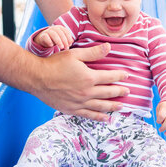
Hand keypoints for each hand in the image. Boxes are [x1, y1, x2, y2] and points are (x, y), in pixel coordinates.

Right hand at [0, 37, 129, 121]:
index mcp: (89, 77)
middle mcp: (86, 92)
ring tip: (122, 106)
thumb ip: (93, 52)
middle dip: (120, 92)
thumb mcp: (75, 54)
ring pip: (101, 106)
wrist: (37, 78)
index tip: (127, 75)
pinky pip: (88, 115)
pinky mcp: (71, 109)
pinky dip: (98, 117)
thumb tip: (109, 47)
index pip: (110, 77)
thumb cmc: (54, 64)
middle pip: (108, 93)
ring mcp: (79, 103)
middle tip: (128, 92)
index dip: (120, 76)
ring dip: (113, 106)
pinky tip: (106, 119)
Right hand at [34, 25, 73, 49]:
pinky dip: (49, 41)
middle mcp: (54, 28)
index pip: (66, 32)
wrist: (43, 39)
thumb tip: (71, 42)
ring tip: (61, 47)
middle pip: (61, 33)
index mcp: (60, 28)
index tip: (70, 44)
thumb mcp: (61, 39)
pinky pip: (46, 37)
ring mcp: (48, 31)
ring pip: (54, 34)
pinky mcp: (43, 35)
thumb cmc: (55, 39)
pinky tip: (51, 46)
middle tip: (66, 48)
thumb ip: (67, 40)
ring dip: (58, 41)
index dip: (69, 38)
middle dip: (64, 41)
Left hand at [156, 101, 165, 135]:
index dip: (158, 120)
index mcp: (165, 108)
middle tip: (160, 130)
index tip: (157, 121)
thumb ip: (158, 115)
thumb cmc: (164, 106)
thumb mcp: (159, 107)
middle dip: (163, 128)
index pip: (161, 115)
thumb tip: (160, 123)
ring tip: (165, 133)